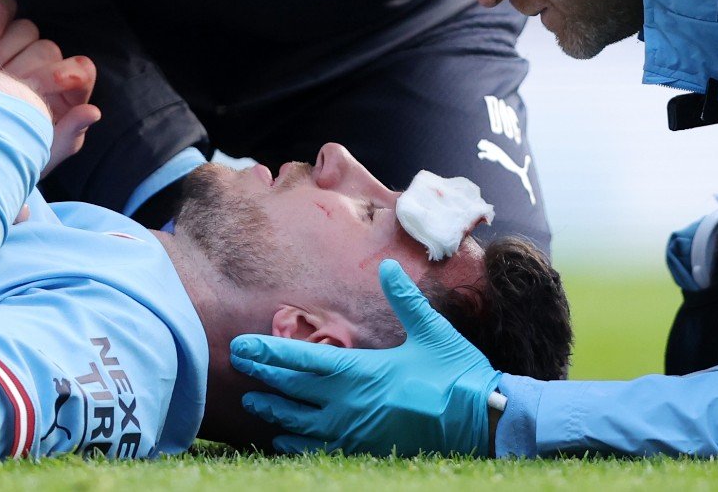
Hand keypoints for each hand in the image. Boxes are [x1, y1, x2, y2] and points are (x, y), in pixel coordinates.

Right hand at [0, 0, 100, 174]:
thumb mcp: (33, 160)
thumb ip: (66, 139)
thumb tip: (92, 112)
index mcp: (60, 102)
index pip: (80, 72)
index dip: (68, 75)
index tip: (43, 88)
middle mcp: (38, 72)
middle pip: (48, 50)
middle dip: (26, 70)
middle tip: (0, 93)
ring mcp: (12, 51)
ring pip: (26, 30)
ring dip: (5, 52)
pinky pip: (3, 8)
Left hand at [230, 260, 500, 456]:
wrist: (481, 421)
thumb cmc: (458, 374)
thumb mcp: (431, 331)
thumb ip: (404, 299)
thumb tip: (386, 266)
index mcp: (362, 373)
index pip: (301, 361)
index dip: (268, 353)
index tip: (241, 345)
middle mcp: (349, 405)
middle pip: (291, 391)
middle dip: (262, 376)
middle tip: (235, 364)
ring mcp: (354, 432)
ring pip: (299, 423)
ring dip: (273, 410)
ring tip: (252, 400)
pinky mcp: (363, 451)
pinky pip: (318, 449)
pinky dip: (295, 443)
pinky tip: (282, 439)